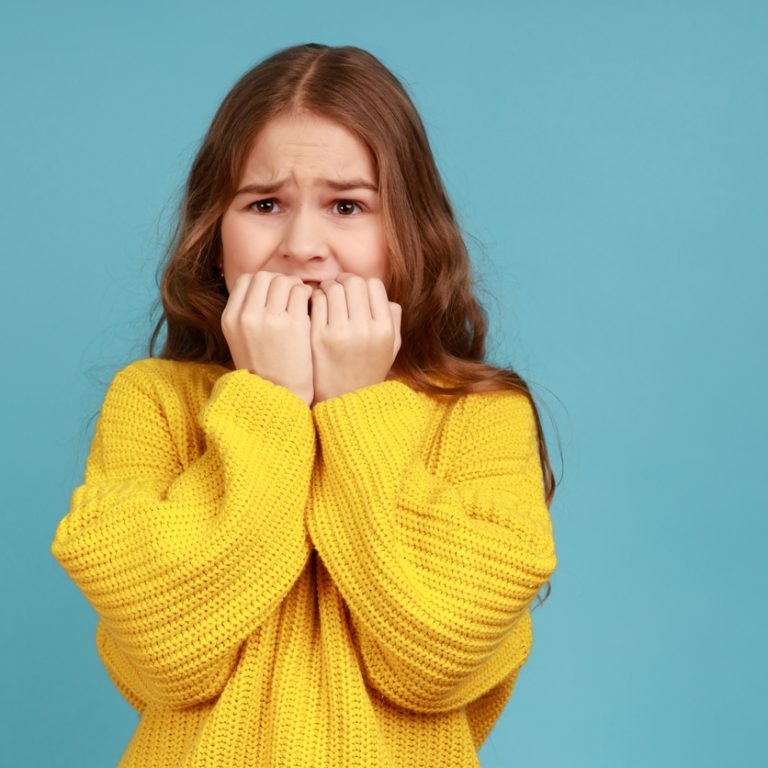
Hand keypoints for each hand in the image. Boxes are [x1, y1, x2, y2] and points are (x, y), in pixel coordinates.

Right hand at [221, 271, 314, 406]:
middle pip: (265, 276)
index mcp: (231, 318)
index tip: (275, 292)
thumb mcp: (242, 340)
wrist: (280, 395)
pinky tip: (311, 305)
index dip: (264, 282)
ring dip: (296, 286)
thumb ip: (247, 314)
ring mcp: (270, 319)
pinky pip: (302, 292)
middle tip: (292, 294)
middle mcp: (247, 316)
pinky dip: (308, 294)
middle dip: (281, 281)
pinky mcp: (294, 324)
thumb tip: (265, 288)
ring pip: (284, 280)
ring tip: (302, 300)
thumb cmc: (265, 369)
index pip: (247, 280)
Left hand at [309, 272, 401, 405]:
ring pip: (334, 288)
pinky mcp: (318, 338)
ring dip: (328, 287)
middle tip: (337, 287)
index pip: (374, 285)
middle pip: (354, 283)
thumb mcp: (390, 348)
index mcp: (384, 330)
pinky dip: (316, 298)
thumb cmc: (366, 370)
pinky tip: (316, 305)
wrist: (342, 400)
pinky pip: (318, 302)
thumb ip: (393, 320)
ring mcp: (340, 333)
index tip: (355, 290)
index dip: (363, 283)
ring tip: (326, 294)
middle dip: (344, 280)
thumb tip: (385, 297)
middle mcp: (365, 330)